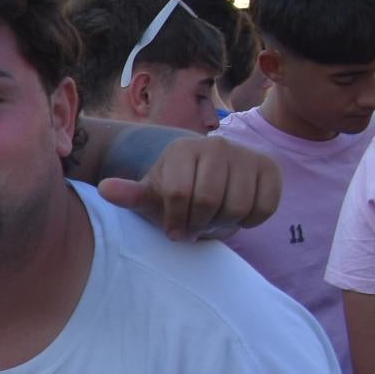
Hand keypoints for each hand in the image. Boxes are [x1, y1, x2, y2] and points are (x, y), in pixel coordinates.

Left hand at [101, 136, 280, 240]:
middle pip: (209, 199)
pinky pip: (264, 207)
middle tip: (195, 225)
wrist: (207, 183)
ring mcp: (246, 154)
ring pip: (238, 205)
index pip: (177, 193)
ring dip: (224, 223)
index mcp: (181, 149)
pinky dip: (250, 221)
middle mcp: (216, 144)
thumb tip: (104, 189)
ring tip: (213, 219)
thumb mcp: (150, 197)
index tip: (173, 229)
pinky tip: (236, 214)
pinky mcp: (270, 168)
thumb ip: (129, 195)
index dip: (175, 220)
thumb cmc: (174, 194)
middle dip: (199, 223)